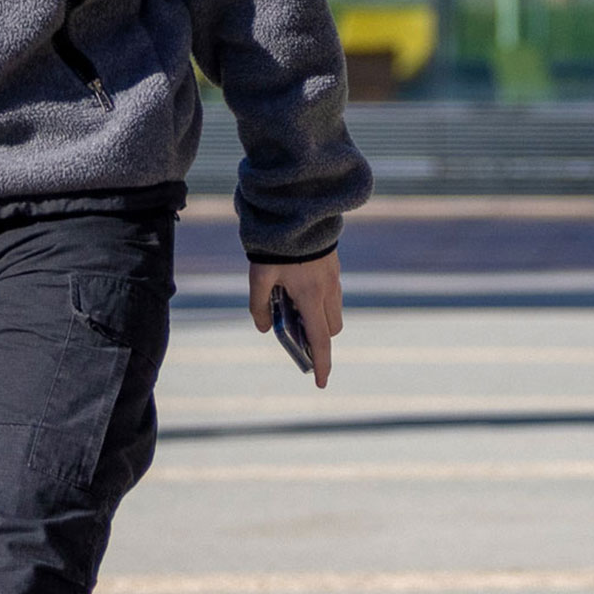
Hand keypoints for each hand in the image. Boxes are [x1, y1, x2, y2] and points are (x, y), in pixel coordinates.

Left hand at [250, 248, 342, 389]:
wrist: (296, 210)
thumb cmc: (275, 245)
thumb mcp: (259, 275)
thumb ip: (259, 304)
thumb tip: (262, 328)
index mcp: (311, 296)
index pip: (320, 340)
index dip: (320, 364)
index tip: (320, 383)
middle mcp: (328, 290)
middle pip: (330, 329)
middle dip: (317, 336)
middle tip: (292, 327)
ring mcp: (334, 278)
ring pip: (333, 311)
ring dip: (318, 316)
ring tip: (290, 302)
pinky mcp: (334, 266)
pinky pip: (331, 293)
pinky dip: (319, 299)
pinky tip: (296, 283)